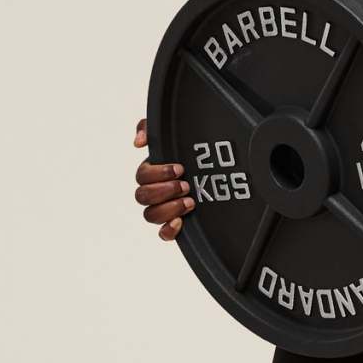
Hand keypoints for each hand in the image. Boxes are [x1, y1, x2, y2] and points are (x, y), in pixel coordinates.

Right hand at [133, 118, 195, 240]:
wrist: (224, 170)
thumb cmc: (196, 151)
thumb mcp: (175, 131)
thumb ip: (151, 128)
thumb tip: (138, 142)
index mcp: (153, 172)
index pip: (142, 176)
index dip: (158, 173)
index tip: (180, 168)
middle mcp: (156, 191)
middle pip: (142, 197)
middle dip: (164, 190)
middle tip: (186, 185)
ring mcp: (165, 208)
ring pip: (150, 215)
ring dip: (168, 208)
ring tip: (189, 202)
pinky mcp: (176, 223)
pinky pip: (163, 234)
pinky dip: (168, 230)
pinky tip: (180, 223)